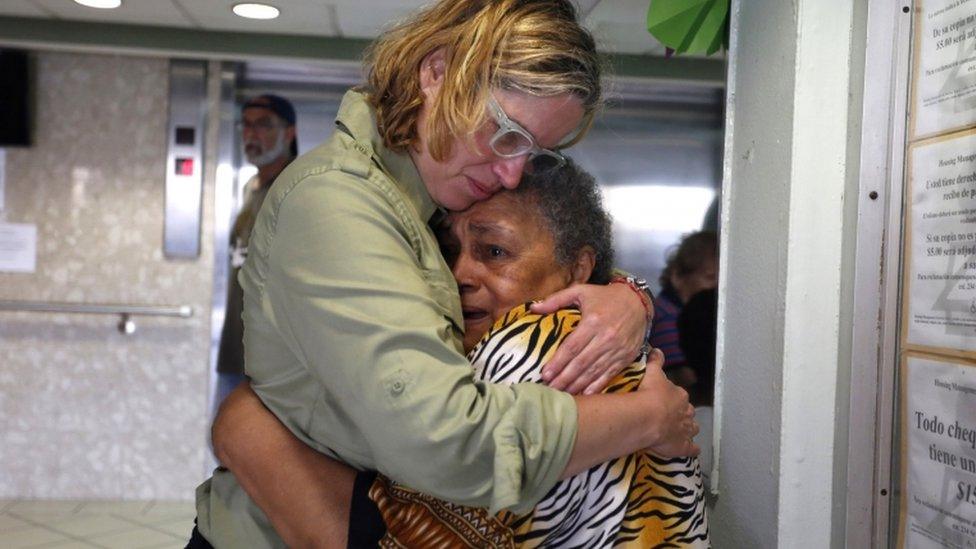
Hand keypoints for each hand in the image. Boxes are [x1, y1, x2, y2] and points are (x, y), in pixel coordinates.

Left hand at [532, 282, 651, 394]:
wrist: (638, 302)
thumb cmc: (605, 297)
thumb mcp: (580, 291)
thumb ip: (556, 299)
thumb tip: (533, 307)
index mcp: (593, 321)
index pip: (572, 346)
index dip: (558, 362)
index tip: (545, 374)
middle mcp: (606, 337)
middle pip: (581, 362)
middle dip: (564, 378)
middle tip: (550, 389)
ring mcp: (617, 349)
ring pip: (594, 371)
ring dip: (577, 385)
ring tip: (563, 394)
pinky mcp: (626, 357)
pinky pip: (609, 374)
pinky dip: (597, 386)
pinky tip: (585, 394)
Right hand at [639, 349, 698, 457]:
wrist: (648, 417)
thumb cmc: (650, 394)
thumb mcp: (652, 373)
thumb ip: (656, 362)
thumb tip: (658, 350)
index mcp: (680, 396)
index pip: (680, 396)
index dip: (674, 399)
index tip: (666, 400)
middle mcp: (686, 413)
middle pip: (688, 413)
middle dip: (683, 414)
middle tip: (671, 416)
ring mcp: (686, 430)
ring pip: (692, 429)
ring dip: (689, 430)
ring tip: (682, 432)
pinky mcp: (682, 446)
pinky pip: (691, 449)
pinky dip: (693, 449)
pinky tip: (693, 450)